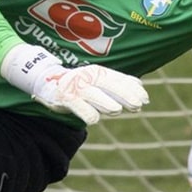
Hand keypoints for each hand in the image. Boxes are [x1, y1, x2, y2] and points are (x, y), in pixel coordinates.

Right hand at [0, 44, 148, 124]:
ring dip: (105, 102)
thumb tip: (140, 85)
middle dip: (123, 94)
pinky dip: (86, 113)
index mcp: (97, 72)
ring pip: (93, 94)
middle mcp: (87, 77)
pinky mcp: (64, 97)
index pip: (118, 78)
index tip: (145, 99)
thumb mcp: (96, 80)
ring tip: (117, 110)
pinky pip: (77, 106)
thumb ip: (116, 83)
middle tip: (138, 106)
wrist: (46, 80)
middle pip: (108, 84)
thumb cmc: (77, 83)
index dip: (131, 88)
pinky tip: (94, 119)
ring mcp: (76, 87)